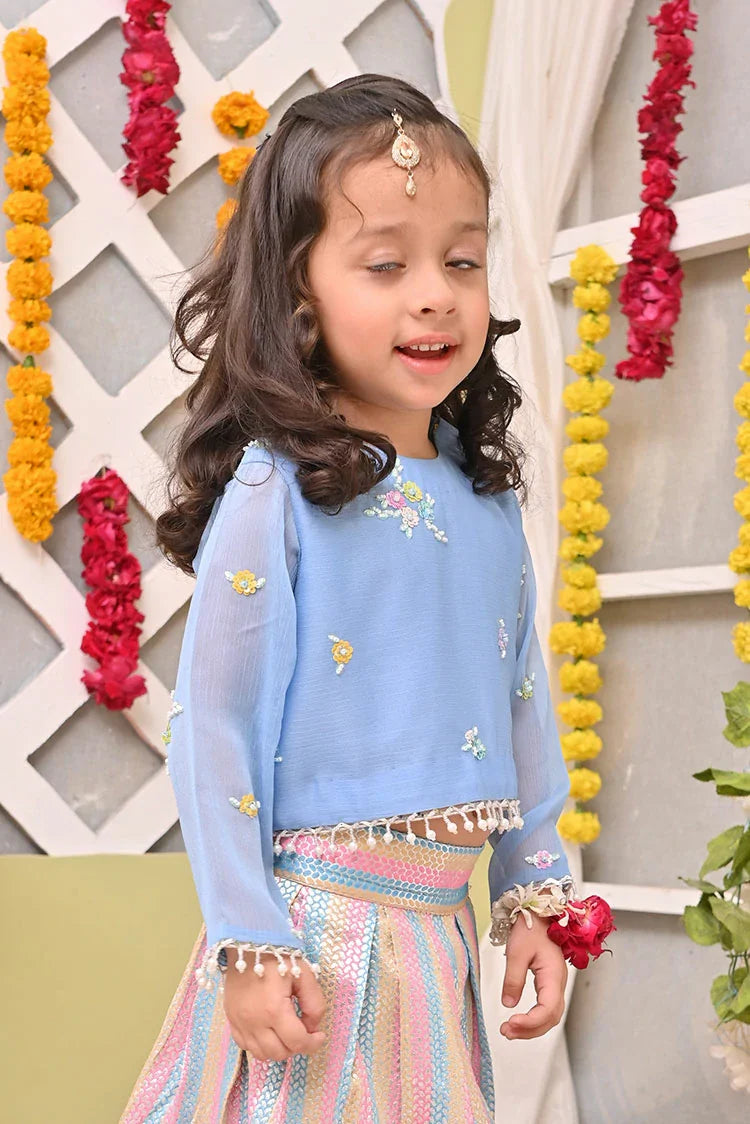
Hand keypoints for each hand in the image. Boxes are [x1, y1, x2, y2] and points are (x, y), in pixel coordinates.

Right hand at [222, 948, 327, 1060]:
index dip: (313, 1043)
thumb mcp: (305, 974)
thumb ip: (315, 1003)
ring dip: (278, 1049)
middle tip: (303, 1031)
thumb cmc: (278, 957)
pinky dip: (260, 1046)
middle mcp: (254, 1022)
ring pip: (262, 1055)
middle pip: (279, 1053)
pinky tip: (269, 1031)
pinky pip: (245, 1046)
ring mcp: (240, 1023)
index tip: (320, 1035)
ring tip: (286, 1032)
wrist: (247, 945)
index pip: (297, 1042)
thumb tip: (313, 1026)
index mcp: (274, 1010)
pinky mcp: (231, 1021)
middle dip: (296, 1046)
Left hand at [499, 912, 567, 1040]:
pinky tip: (518, 1021)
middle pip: (551, 1017)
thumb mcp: (517, 952)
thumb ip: (513, 979)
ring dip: (531, 1027)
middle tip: (506, 1032)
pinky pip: (545, 1008)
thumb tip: (508, 1004)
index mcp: (554, 975)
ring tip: (509, 1031)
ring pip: (549, 1016)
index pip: (548, 1008)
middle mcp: (558, 983)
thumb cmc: (531, 928)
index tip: (511, 1022)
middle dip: (529, 1030)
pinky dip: (533, 1019)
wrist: (539, 914)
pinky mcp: (549, 984)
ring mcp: (555, 984)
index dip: (531, 1021)